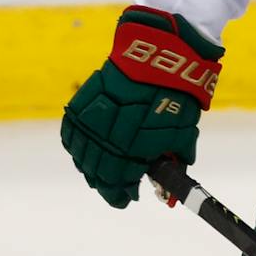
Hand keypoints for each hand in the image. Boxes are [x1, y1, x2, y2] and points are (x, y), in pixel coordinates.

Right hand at [60, 6, 222, 207]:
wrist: (158, 57)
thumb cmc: (176, 97)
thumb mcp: (183, 135)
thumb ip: (175, 161)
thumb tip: (172, 183)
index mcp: (132, 150)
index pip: (118, 182)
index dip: (121, 194)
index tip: (128, 198)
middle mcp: (107, 139)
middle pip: (97, 172)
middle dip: (107, 184)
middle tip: (116, 188)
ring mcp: (91, 121)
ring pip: (81, 155)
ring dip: (90, 168)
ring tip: (100, 172)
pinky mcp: (81, 104)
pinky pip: (71, 134)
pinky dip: (77, 146)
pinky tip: (84, 151)